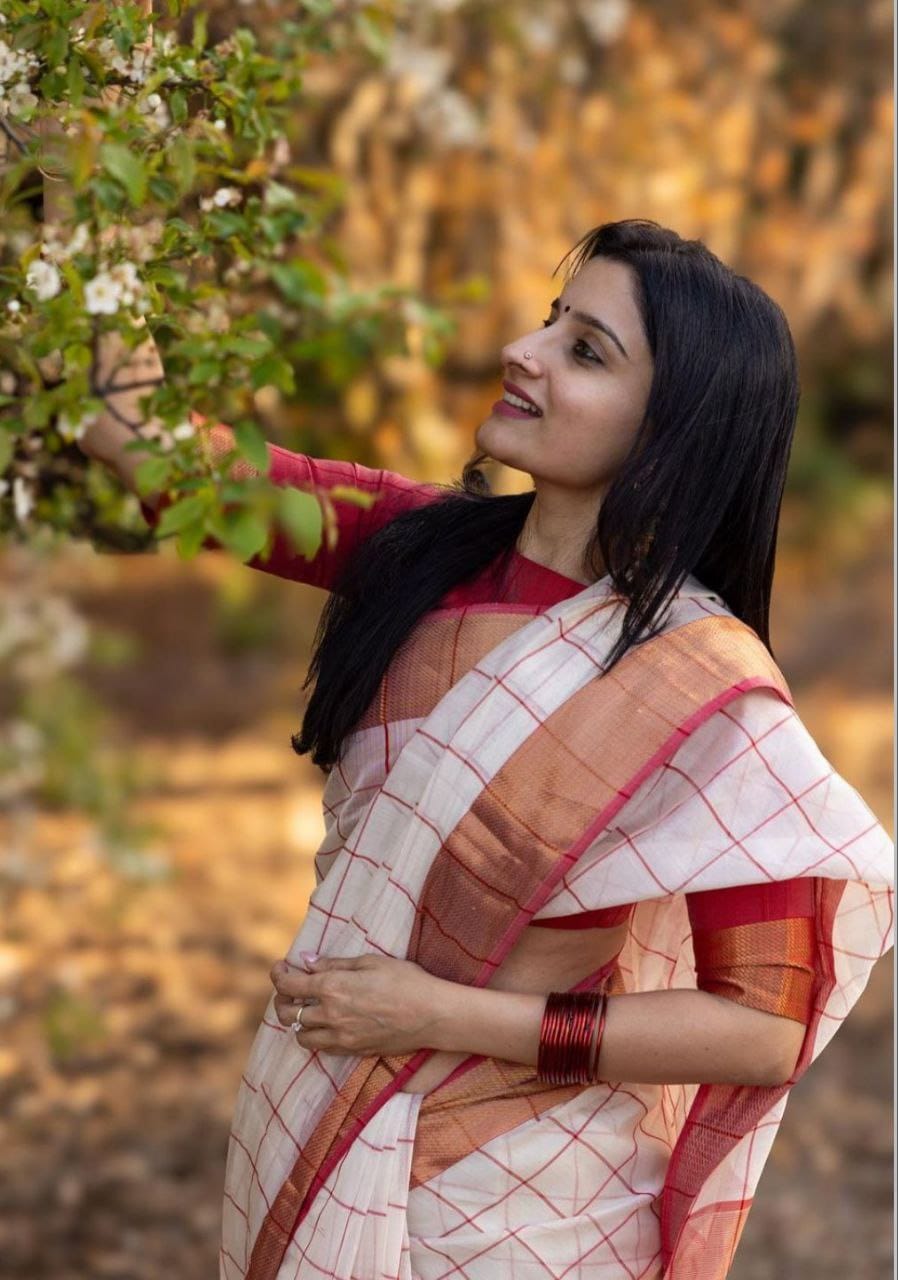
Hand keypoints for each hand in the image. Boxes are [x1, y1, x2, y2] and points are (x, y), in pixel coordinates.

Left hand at [269, 953, 445, 1057]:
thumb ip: (334, 964)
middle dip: (283, 999)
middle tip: (292, 989)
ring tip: (309, 1009)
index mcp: (333, 988)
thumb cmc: (406, 981)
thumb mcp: (370, 962)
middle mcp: (330, 1016)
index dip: (278, 974)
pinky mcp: (353, 1052)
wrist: (432, 1015)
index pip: (288, 985)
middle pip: (287, 1013)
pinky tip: (328, 1025)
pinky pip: (322, 1049)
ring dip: (299, 1022)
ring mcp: (341, 1038)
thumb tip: (306, 962)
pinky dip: (317, 1037)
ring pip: (301, 1036)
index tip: (281, 968)